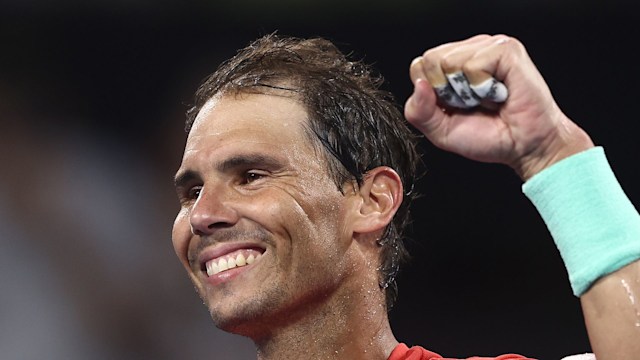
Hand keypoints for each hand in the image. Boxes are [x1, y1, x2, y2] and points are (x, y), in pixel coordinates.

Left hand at [404, 34, 593, 179]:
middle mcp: (470, 50)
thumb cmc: (490, 137)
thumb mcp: (441, 131)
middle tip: (473, 104)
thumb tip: (419, 85)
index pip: (419, 66)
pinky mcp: (506, 49)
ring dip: (466, 92)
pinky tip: (499, 93)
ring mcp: (488, 47)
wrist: (526, 147)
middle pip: (430, 60)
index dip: (430, 94)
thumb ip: (419, 112)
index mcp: (453, 64)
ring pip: (449, 62)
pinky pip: (472, 65)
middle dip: (446, 93)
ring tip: (487, 99)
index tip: (455, 108)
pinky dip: (482, 87)